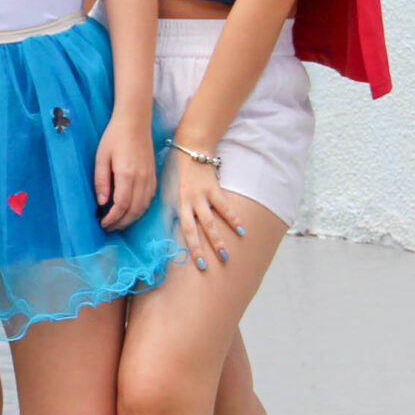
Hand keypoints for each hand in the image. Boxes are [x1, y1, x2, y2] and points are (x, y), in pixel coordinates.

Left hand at [94, 113, 156, 230]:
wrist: (135, 122)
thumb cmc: (114, 137)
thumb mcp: (101, 157)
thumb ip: (101, 180)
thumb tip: (101, 203)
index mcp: (127, 174)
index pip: (121, 205)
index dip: (112, 218)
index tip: (102, 223)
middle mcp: (141, 179)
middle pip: (134, 211)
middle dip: (121, 223)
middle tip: (108, 227)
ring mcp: (150, 178)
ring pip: (143, 207)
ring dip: (131, 219)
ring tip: (118, 222)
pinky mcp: (154, 176)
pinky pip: (149, 199)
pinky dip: (140, 210)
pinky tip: (130, 211)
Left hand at [164, 147, 242, 273]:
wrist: (191, 147)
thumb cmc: (180, 169)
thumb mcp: (172, 187)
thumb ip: (176, 205)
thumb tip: (174, 224)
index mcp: (177, 204)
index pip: (180, 229)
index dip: (186, 245)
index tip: (191, 261)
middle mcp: (188, 202)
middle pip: (193, 231)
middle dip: (200, 249)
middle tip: (205, 267)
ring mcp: (201, 196)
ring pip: (210, 223)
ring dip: (218, 240)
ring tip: (225, 255)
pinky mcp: (214, 189)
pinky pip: (224, 208)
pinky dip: (233, 220)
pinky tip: (242, 231)